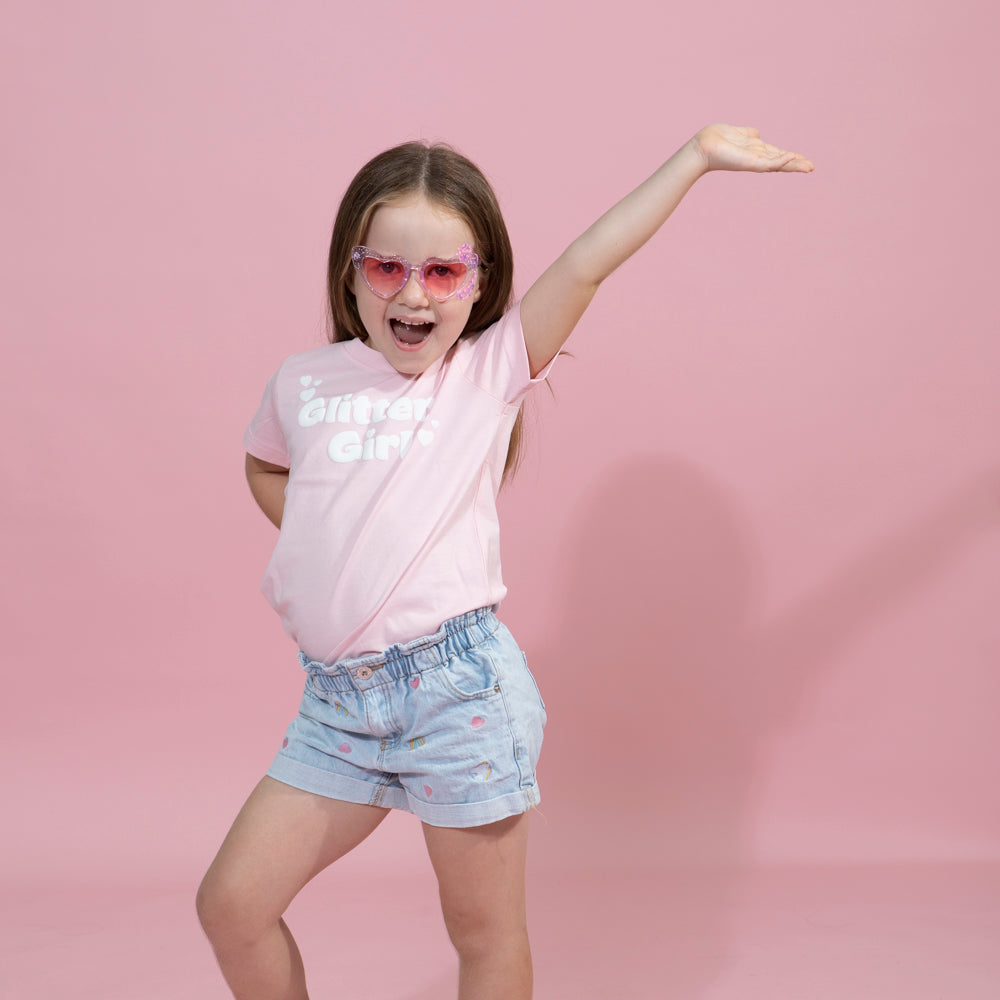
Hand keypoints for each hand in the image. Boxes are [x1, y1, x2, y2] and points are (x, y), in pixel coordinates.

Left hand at [692, 124, 813, 172]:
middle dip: (796, 164)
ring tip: (808, 166)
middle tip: (811, 167)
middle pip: (781, 161)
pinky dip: (781, 160)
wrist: (704, 146)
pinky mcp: (750, 163)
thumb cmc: (717, 140)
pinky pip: (768, 162)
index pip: (777, 154)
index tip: (804, 159)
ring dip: (793, 165)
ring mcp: (754, 161)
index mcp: (756, 151)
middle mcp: (757, 157)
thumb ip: (750, 134)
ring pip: (778, 164)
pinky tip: (791, 157)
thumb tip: (757, 133)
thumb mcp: (739, 134)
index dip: (790, 157)